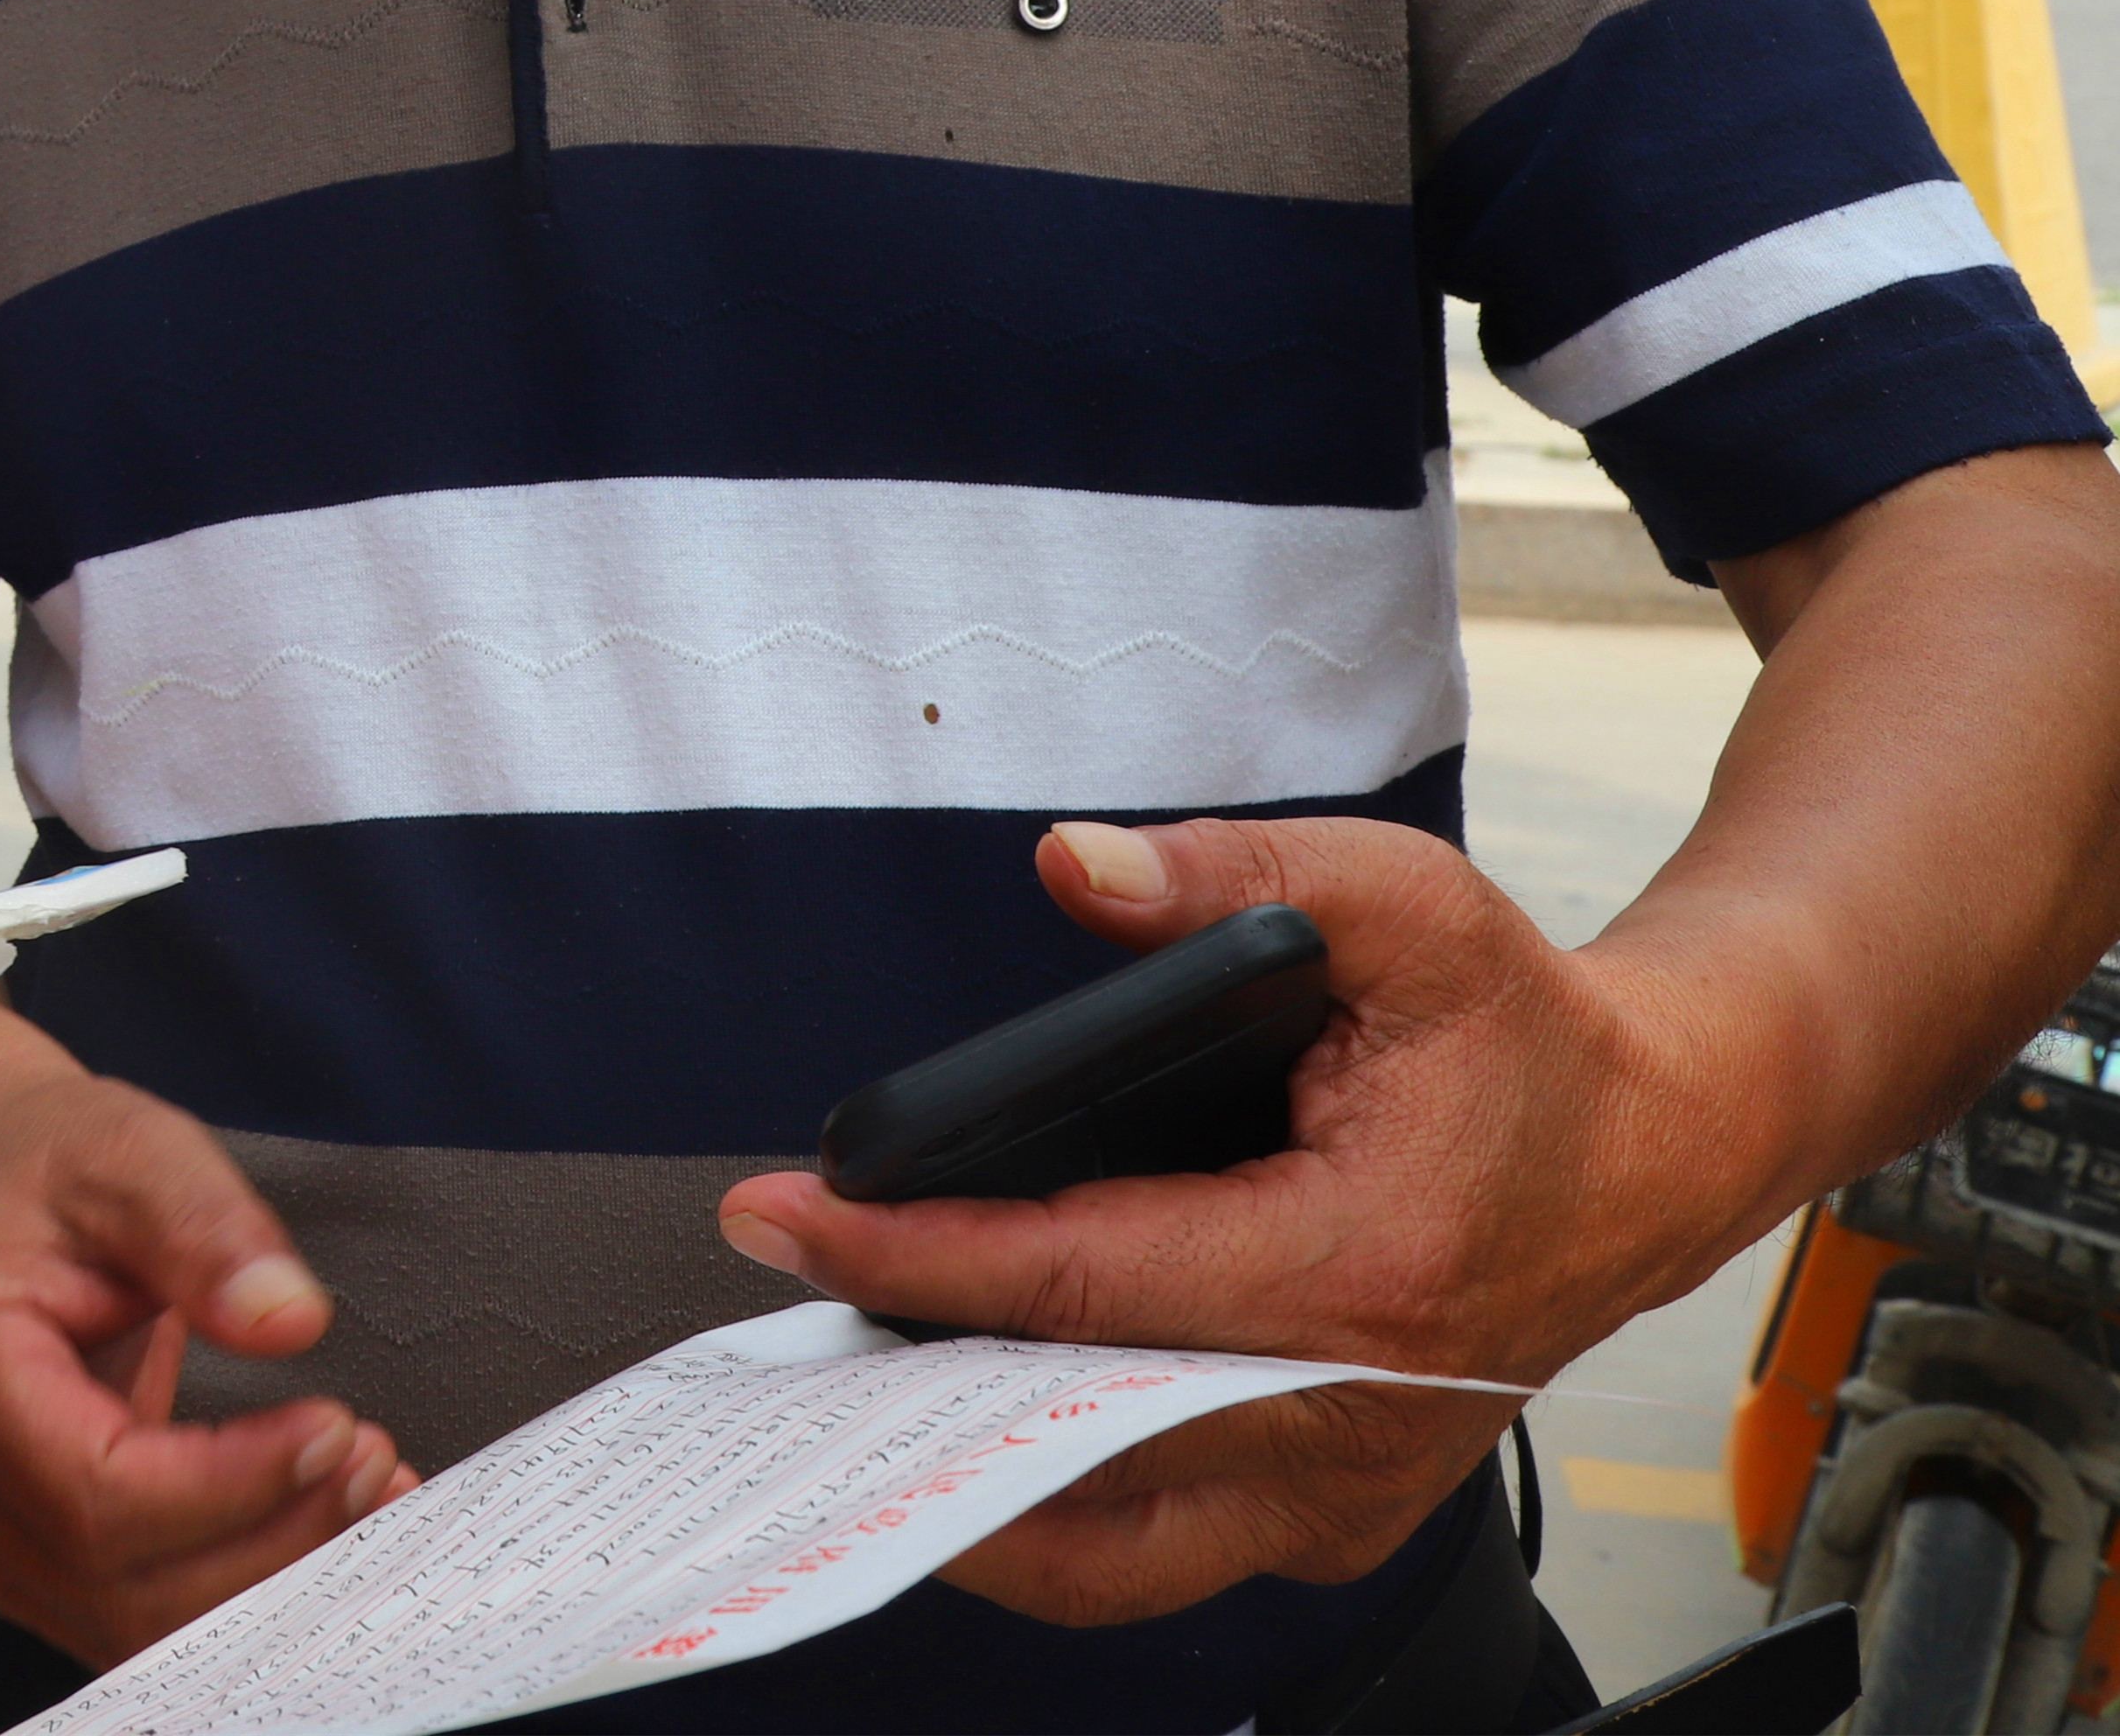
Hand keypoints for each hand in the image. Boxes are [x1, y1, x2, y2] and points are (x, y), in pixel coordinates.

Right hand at [0, 1029, 412, 1665]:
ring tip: (363, 1491)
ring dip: (266, 1577)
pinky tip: (318, 1523)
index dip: (226, 1484)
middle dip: (266, 1538)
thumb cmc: (46, 1169)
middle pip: (117, 1583)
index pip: (93, 1489)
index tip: (332, 1428)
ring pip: (133, 1623)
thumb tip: (288, 1322)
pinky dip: (237, 1586)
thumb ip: (203, 1228)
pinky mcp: (32, 1561)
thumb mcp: (131, 1152)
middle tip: (369, 1460)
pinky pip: (137, 1612)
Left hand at [712, 813, 1755, 1625]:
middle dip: (898, 1393)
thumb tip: (1075, 870)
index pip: (1080, 1287)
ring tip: (832, 1388)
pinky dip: (1040, 1512)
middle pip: (1068, 1445)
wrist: (1652, 1146)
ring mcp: (1345, 1489)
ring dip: (955, 1483)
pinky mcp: (1333, 1512)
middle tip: (771, 1322)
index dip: (911, 1253)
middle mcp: (1352, 1416)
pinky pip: (1157, 1553)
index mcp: (1359, 1274)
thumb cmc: (1521, 1037)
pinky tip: (949, 1426)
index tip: (781, 1219)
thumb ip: (1229, 875)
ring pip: (1107, 1550)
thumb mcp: (1402, 906)